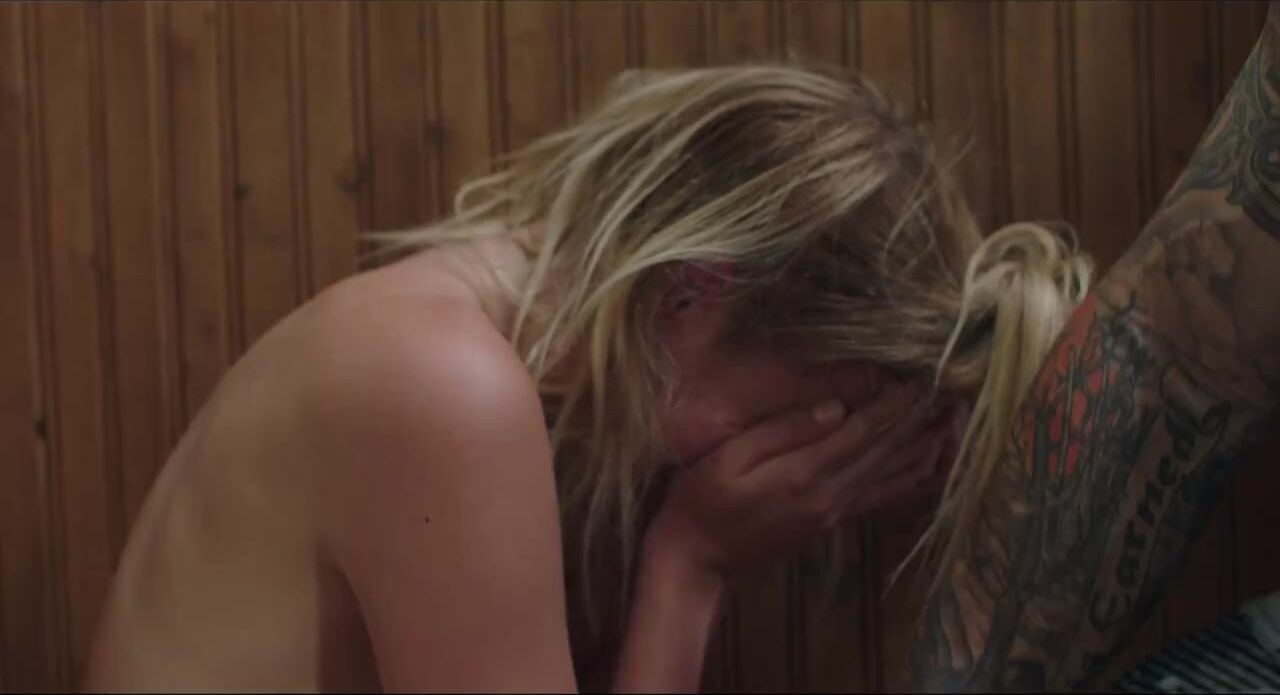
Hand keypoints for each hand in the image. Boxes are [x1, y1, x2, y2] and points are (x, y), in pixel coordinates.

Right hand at [646, 380, 962, 575]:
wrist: (697, 557)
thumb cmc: (701, 498)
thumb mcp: (730, 456)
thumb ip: (782, 431)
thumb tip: (834, 406)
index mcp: (804, 472)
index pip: (862, 431)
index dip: (892, 403)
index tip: (917, 375)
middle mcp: (830, 495)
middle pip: (886, 451)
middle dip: (917, 419)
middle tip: (947, 389)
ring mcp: (834, 512)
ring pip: (893, 476)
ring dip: (924, 447)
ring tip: (951, 420)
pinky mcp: (833, 522)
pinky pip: (884, 498)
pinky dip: (912, 480)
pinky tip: (930, 464)